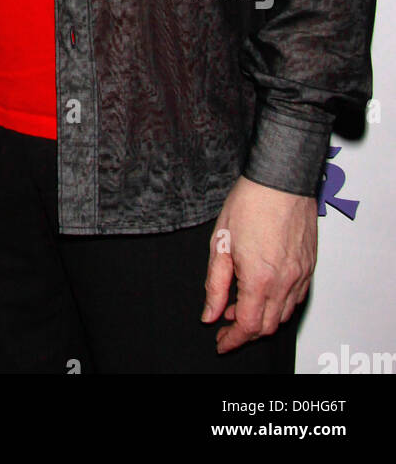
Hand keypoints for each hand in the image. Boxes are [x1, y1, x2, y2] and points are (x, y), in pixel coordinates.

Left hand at [202, 175, 316, 352]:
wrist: (281, 179)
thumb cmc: (251, 202)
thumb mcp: (220, 243)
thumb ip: (215, 284)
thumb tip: (210, 313)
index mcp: (260, 279)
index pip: (248, 326)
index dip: (232, 339)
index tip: (221, 341)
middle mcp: (285, 282)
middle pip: (267, 326)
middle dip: (246, 332)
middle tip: (226, 323)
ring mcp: (301, 275)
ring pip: (284, 314)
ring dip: (263, 317)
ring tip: (240, 303)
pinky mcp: (310, 266)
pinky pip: (297, 298)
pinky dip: (280, 304)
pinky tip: (264, 290)